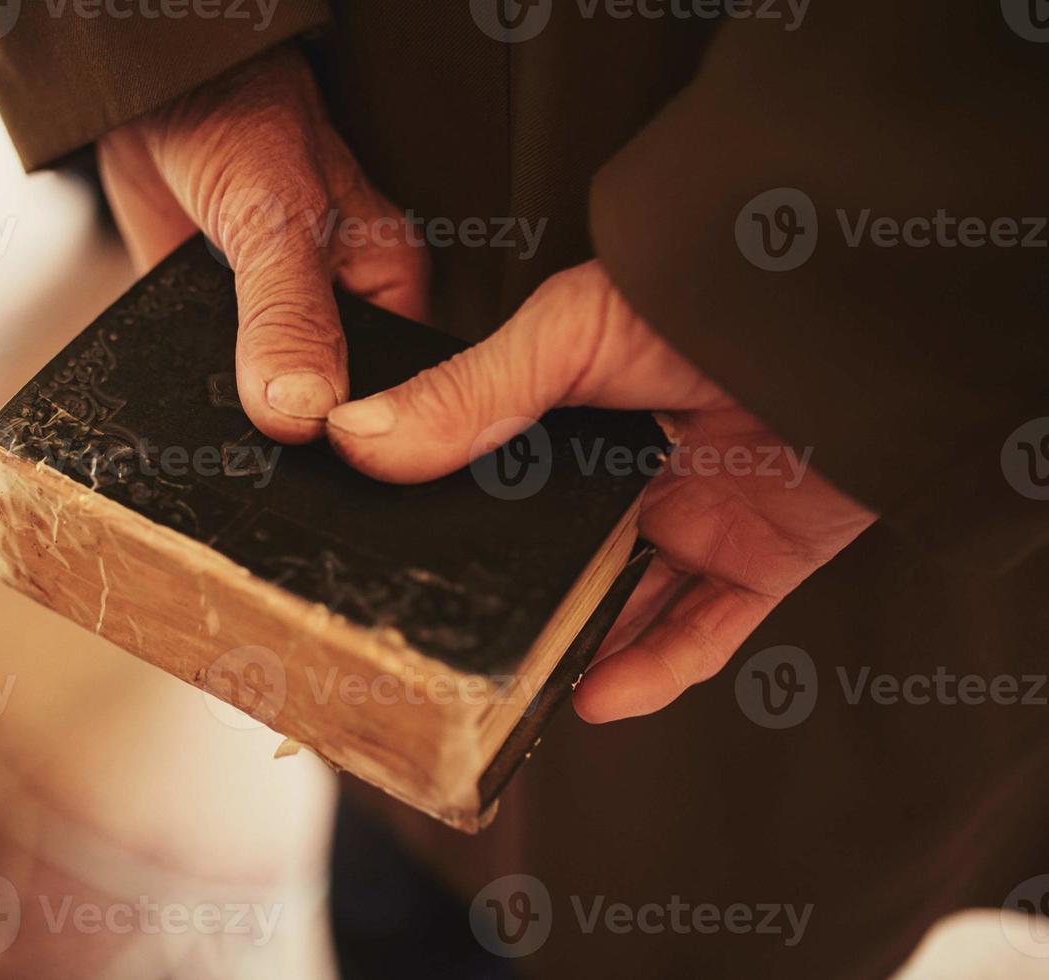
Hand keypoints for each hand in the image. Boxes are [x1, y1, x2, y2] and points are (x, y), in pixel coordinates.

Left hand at [98, 47, 428, 442]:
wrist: (148, 94)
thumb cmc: (237, 116)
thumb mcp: (277, 218)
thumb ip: (289, 314)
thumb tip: (300, 409)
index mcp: (387, 284)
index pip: (399, 390)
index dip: (367, 433)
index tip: (325, 465)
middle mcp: (339, 311)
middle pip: (334, 407)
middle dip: (301, 434)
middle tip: (270, 461)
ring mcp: (277, 326)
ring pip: (272, 405)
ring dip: (243, 421)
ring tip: (229, 444)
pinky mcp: (218, 331)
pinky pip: (215, 388)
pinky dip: (198, 399)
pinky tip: (190, 412)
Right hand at [324, 261, 877, 722]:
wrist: (852, 315)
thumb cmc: (707, 295)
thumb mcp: (564, 337)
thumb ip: (467, 397)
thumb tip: (354, 438)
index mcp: (575, 410)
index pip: (498, 480)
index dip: (449, 522)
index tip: (393, 564)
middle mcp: (631, 469)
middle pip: (557, 555)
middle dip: (511, 603)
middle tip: (448, 649)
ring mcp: (696, 516)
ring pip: (622, 607)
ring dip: (574, 651)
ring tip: (511, 693)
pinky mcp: (761, 559)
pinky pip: (703, 632)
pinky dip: (653, 669)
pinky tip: (597, 694)